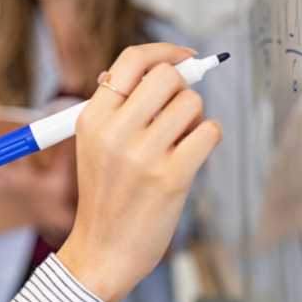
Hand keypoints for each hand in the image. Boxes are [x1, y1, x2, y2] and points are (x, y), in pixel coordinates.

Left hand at [0, 139, 76, 244]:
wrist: (51, 217)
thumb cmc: (57, 195)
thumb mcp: (61, 177)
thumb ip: (63, 158)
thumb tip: (69, 140)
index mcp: (29, 179)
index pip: (23, 158)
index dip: (17, 145)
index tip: (11, 135)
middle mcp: (16, 184)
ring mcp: (8, 190)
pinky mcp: (5, 194)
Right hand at [56, 43, 221, 301]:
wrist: (104, 249)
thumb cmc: (105, 195)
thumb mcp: (93, 144)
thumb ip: (118, 106)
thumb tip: (159, 67)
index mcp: (91, 118)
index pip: (130, 60)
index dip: (163, 52)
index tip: (183, 56)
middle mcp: (114, 131)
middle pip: (166, 75)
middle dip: (181, 87)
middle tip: (178, 108)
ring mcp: (143, 154)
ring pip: (192, 103)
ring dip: (194, 118)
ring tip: (178, 141)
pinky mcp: (172, 176)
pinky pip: (209, 132)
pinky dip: (208, 137)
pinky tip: (191, 154)